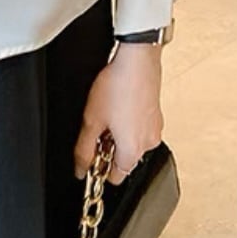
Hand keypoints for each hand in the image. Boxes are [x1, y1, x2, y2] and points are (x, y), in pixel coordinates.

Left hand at [73, 42, 163, 185]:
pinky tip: (118, 105)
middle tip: (96, 127)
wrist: (137, 60)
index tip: (90, 153)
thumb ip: (84, 149)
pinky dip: (129, 123)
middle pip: (124, 160)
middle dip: (108, 149)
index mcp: (133, 151)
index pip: (116, 177)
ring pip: (133, 143)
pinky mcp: (156, 114)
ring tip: (106, 113)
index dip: (99, 167)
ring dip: (119, 135)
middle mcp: (149, 143)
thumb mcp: (92, 120)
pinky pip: (140, 128)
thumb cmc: (117, 86)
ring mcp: (155, 128)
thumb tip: (79, 169)